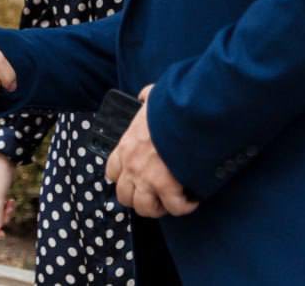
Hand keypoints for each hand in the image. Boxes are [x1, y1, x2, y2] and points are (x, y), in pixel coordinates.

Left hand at [104, 85, 198, 217]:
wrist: (185, 114)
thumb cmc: (169, 106)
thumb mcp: (150, 99)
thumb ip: (144, 100)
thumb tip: (144, 96)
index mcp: (125, 146)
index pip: (112, 172)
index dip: (123, 179)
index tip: (136, 180)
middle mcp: (131, 165)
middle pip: (124, 196)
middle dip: (139, 199)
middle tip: (156, 195)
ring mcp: (146, 178)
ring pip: (145, 208)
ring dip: (159, 207)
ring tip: (171, 201)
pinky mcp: (167, 186)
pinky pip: (175, 208)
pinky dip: (185, 206)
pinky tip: (192, 199)